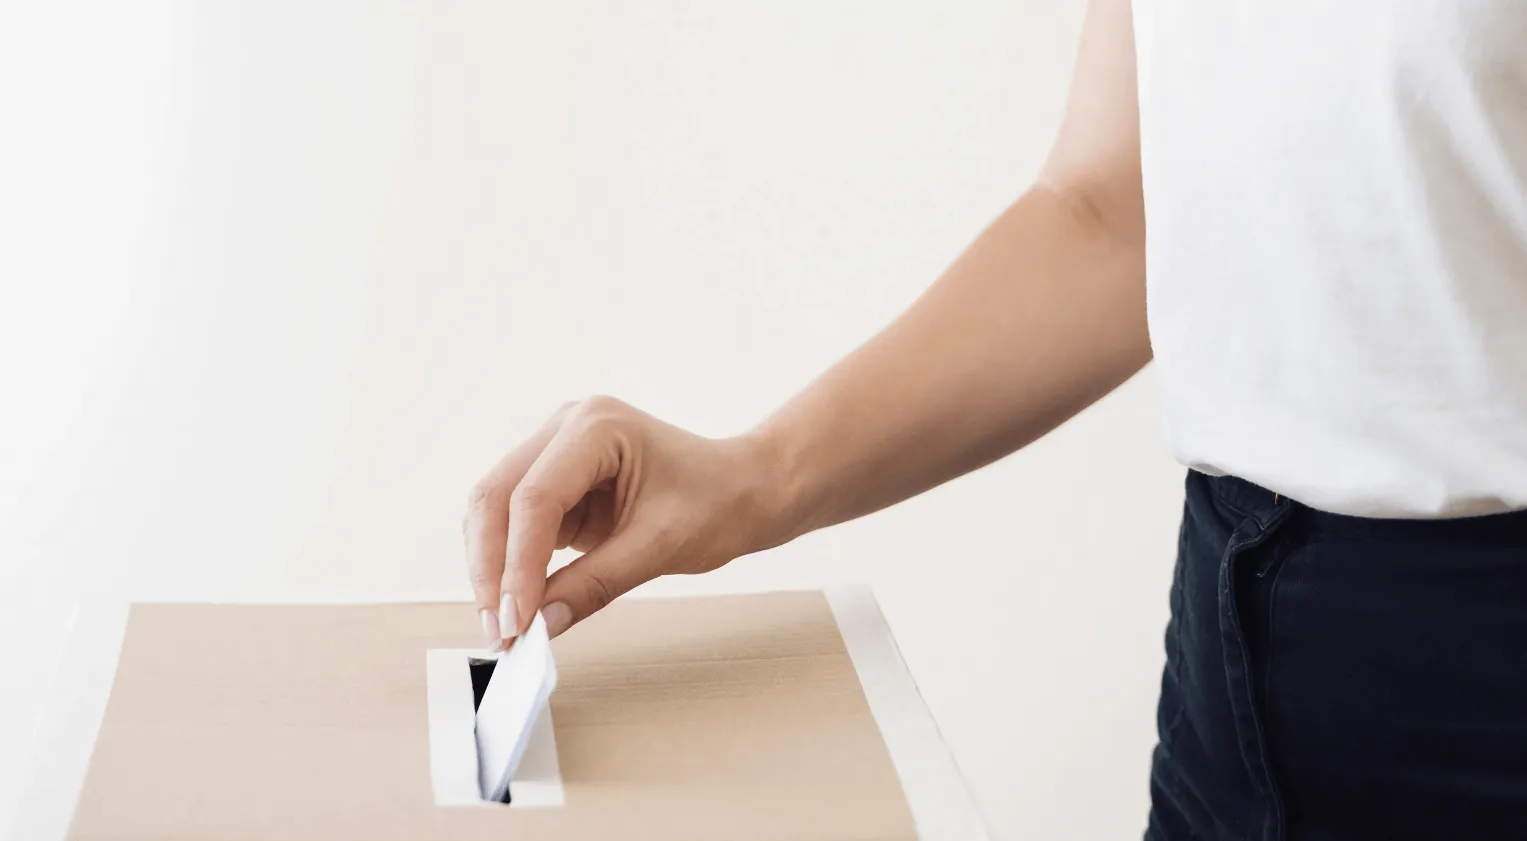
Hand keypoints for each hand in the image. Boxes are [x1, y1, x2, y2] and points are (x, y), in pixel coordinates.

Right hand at [464, 396, 784, 646]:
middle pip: (497, 497)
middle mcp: (567, 428)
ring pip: (494, 510)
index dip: (517, 564)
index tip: (515, 621)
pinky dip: (508, 565)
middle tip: (499, 630)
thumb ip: (595, 585)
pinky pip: (513, 523)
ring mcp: (556, 451)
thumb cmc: (718, 502)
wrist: (745, 489)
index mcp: (598, 427)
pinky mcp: (556, 482)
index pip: (535, 497)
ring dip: (491, 568)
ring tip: (503, 626)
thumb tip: (540, 625)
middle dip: (491, 568)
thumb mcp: (659, 547)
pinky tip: (516, 605)